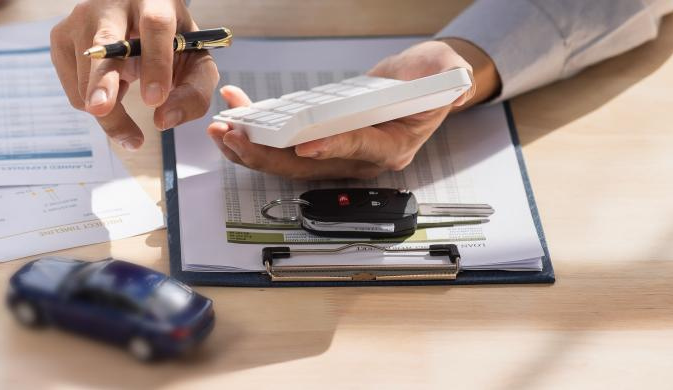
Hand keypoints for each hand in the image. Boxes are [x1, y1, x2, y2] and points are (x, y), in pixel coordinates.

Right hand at [50, 0, 218, 150]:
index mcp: (154, 2)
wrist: (134, 18)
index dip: (156, 63)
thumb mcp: (192, 59)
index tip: (155, 99)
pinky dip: (94, 100)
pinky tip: (108, 81)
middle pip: (105, 43)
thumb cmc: (167, 41)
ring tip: (125, 92)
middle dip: (103, 79)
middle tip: (102, 108)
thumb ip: (193, 91)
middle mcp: (111, 4)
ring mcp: (80, 19)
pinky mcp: (60, 38)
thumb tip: (165, 120)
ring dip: (109, 108)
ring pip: (87, 78)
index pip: (155, 27)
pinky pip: (74, 90)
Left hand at [208, 39, 498, 178]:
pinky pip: (282, 143)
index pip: (357, 150)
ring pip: (287, 160)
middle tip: (237, 139)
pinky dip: (257, 130)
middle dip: (268, 154)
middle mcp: (359, 159)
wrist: (418, 86)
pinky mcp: (318, 141)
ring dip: (252, 148)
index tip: (304, 145)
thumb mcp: (443, 71)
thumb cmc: (429, 81)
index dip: (330, 147)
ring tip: (222, 131)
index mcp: (391, 147)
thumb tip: (450, 85)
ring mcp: (336, 153)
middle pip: (308, 164)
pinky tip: (237, 112)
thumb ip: (444, 77)